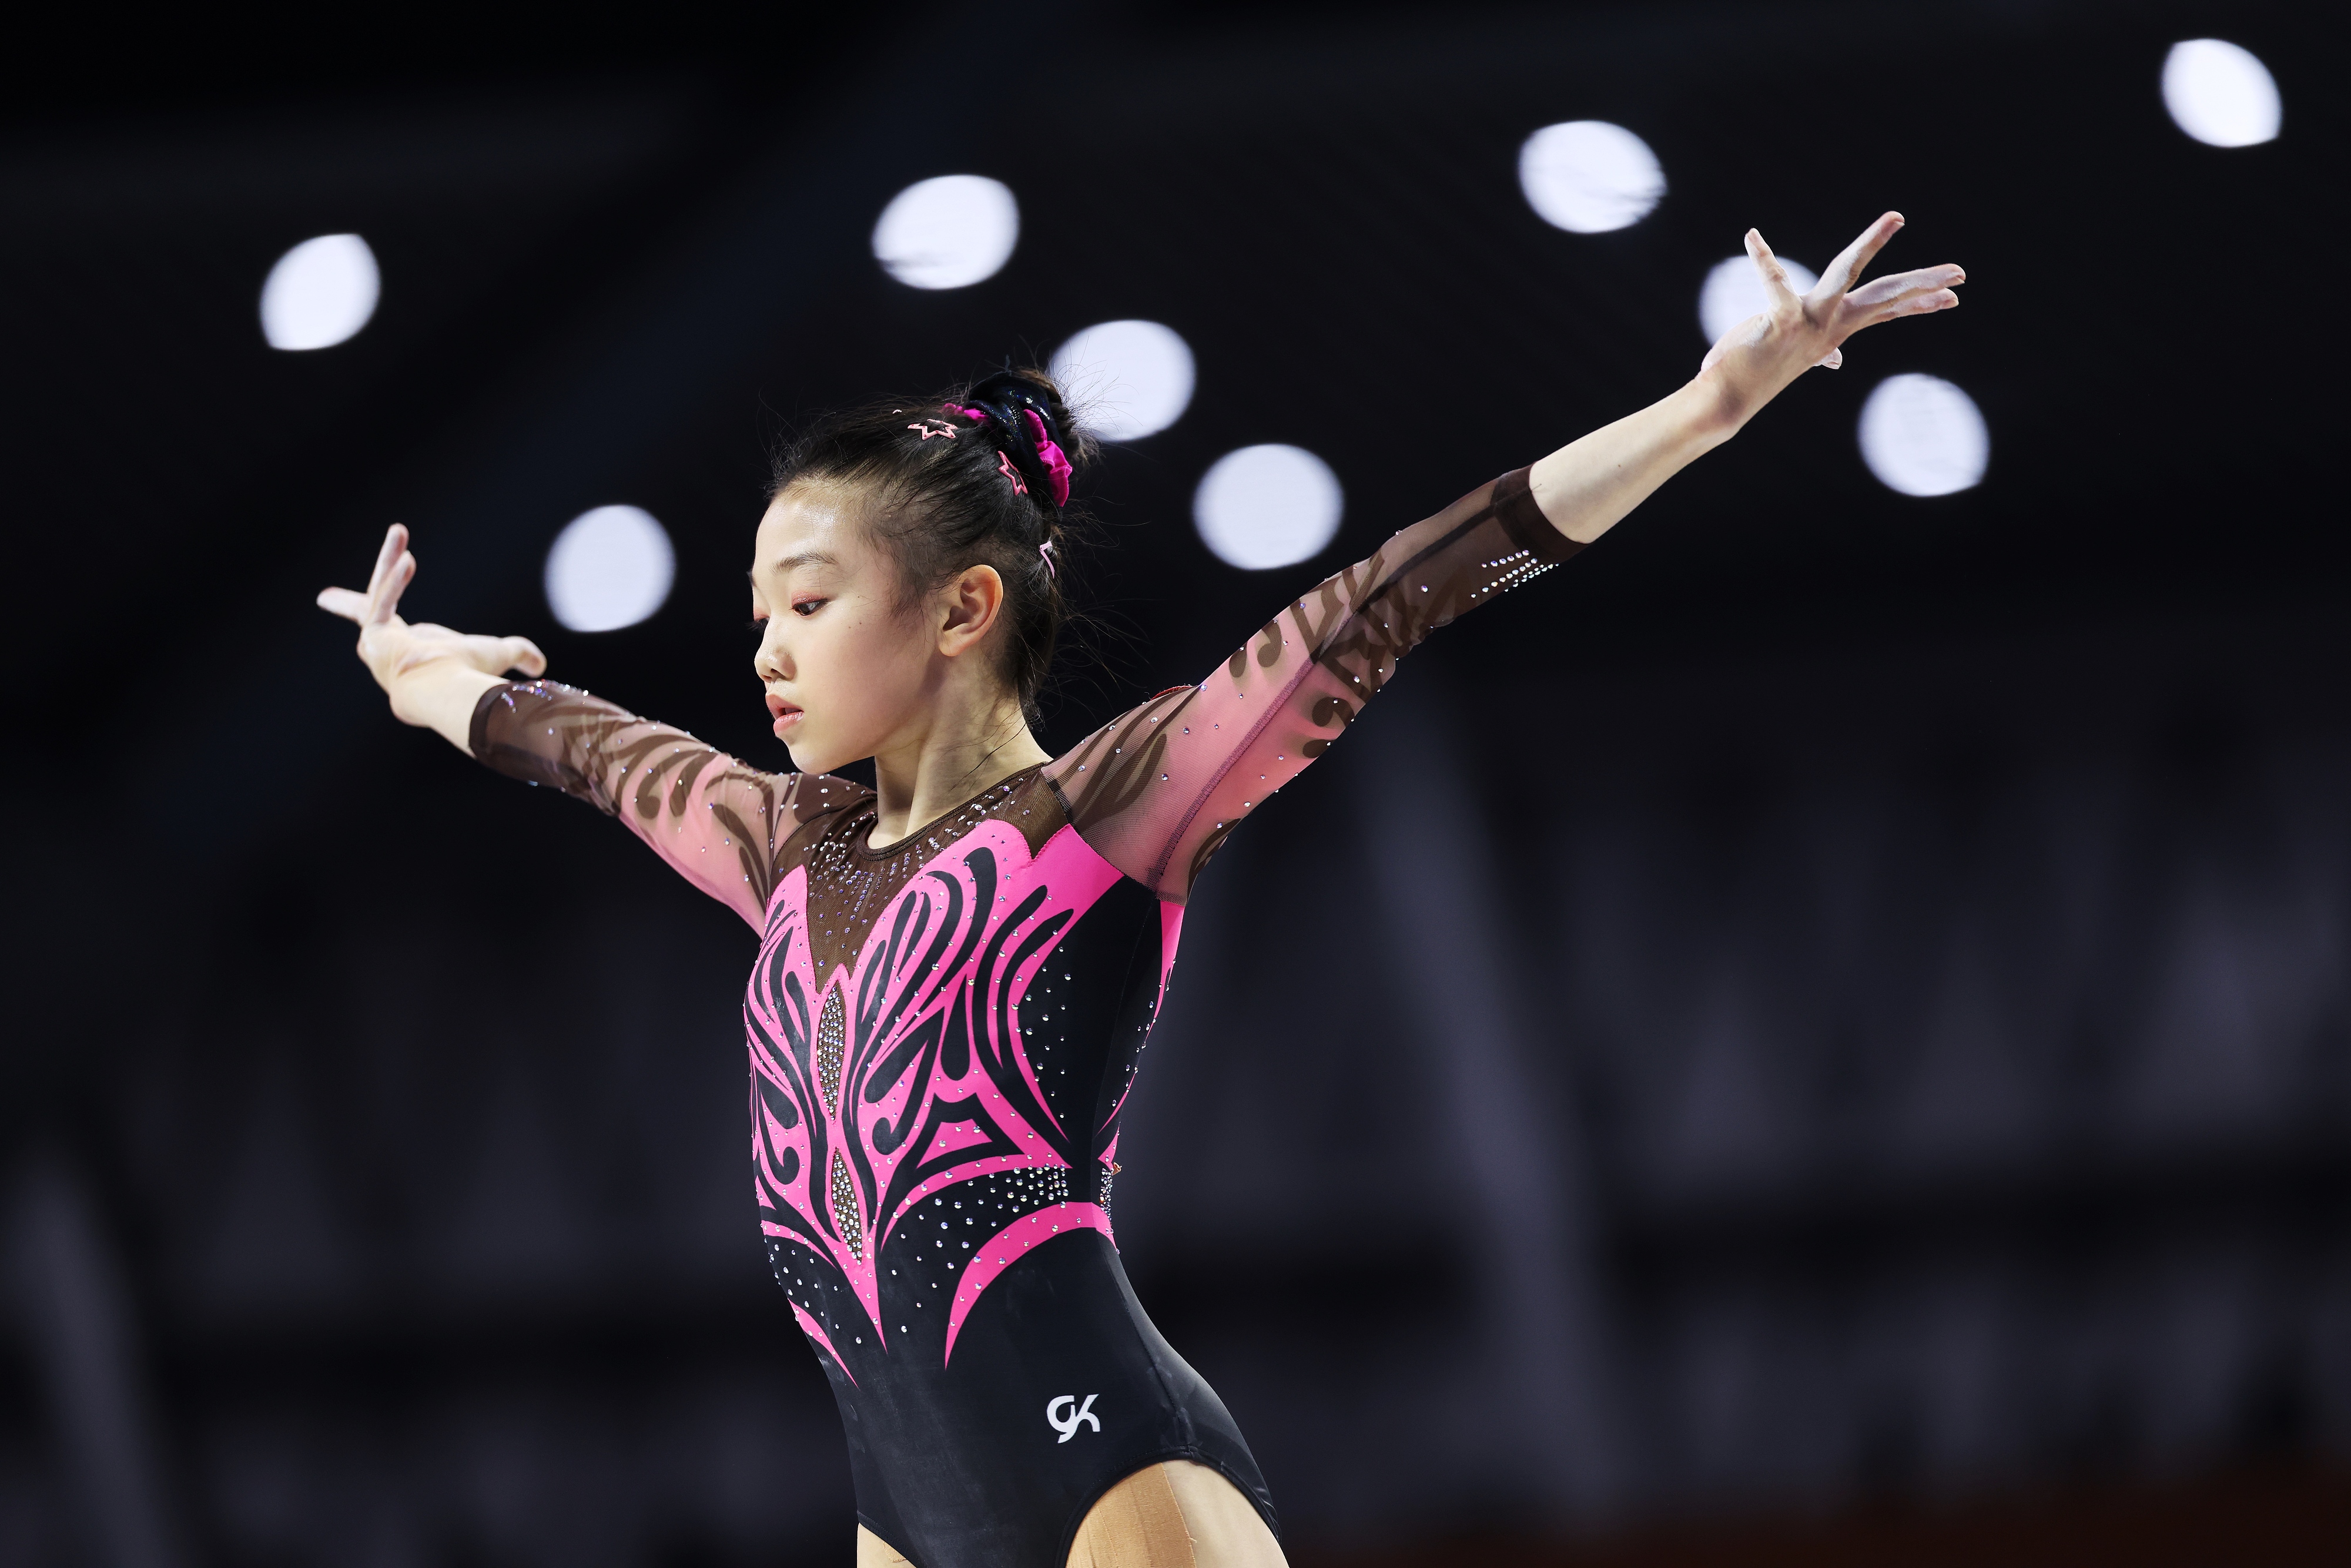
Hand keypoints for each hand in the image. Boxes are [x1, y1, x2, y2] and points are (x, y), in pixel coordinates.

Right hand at [318, 524, 544, 725]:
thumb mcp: (495, 654)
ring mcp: (376, 645)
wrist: (450, 691)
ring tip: (400, 531)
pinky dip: (394, 580)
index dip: (385, 620)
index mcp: (407, 654)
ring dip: (388, 560)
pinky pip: (382, 601)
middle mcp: (385, 652)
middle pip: (366, 618)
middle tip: (325, 598)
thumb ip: (518, 653)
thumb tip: (541, 666)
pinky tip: (407, 556)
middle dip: (346, 603)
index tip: (370, 622)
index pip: (390, 633)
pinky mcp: (374, 637)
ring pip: (376, 595)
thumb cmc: (468, 675)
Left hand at [1698, 211, 1963, 417]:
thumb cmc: (1758, 370)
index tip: (1954, 297)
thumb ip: (1820, 351)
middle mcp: (1829, 325)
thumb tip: (1835, 360)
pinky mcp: (1780, 321)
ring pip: (1846, 274)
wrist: (1729, 398)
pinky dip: (1763, 260)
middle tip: (1961, 273)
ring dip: (1870, 244)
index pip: (1887, 311)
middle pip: (1884, 295)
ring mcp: (1808, 322)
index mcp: (1836, 329)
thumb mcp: (1798, 357)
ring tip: (1896, 218)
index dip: (1921, 304)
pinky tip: (1753, 237)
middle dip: (1922, 282)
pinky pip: (1774, 284)